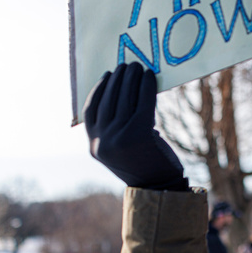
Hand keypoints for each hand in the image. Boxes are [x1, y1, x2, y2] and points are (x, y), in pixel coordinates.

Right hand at [83, 62, 187, 190]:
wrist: (161, 187)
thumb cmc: (145, 165)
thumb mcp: (122, 148)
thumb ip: (116, 128)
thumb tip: (126, 94)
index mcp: (94, 146)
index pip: (90, 111)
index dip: (98, 90)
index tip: (108, 75)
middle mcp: (102, 142)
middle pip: (108, 102)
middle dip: (118, 80)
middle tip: (127, 65)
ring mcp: (119, 139)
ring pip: (124, 100)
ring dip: (131, 80)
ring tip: (137, 67)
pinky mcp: (139, 135)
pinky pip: (143, 104)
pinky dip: (146, 88)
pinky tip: (150, 78)